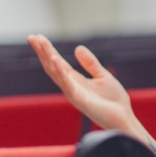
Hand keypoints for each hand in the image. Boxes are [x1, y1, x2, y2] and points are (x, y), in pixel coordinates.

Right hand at [26, 35, 150, 143]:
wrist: (124, 118)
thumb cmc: (113, 101)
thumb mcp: (102, 76)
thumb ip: (90, 63)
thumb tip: (77, 48)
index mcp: (75, 80)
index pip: (57, 63)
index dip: (47, 50)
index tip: (38, 37)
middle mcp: (71, 87)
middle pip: (52, 66)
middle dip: (42, 52)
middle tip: (31, 37)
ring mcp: (73, 94)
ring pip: (56, 73)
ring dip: (47, 57)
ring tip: (40, 43)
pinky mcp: (80, 100)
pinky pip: (67, 84)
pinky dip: (60, 72)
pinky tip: (55, 59)